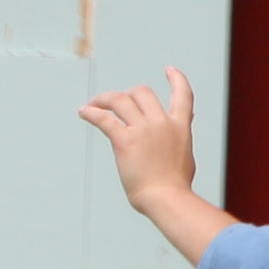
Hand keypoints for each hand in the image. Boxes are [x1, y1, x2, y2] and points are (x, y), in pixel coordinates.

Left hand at [78, 68, 197, 209]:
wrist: (166, 198)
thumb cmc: (175, 187)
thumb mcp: (185, 156)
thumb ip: (180, 140)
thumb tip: (179, 133)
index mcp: (180, 126)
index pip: (183, 95)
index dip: (176, 79)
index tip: (169, 70)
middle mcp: (161, 122)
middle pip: (142, 92)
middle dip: (127, 95)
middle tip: (115, 103)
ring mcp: (143, 130)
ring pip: (120, 99)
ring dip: (104, 99)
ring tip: (93, 104)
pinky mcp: (125, 141)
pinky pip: (104, 119)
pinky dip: (91, 113)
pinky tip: (83, 112)